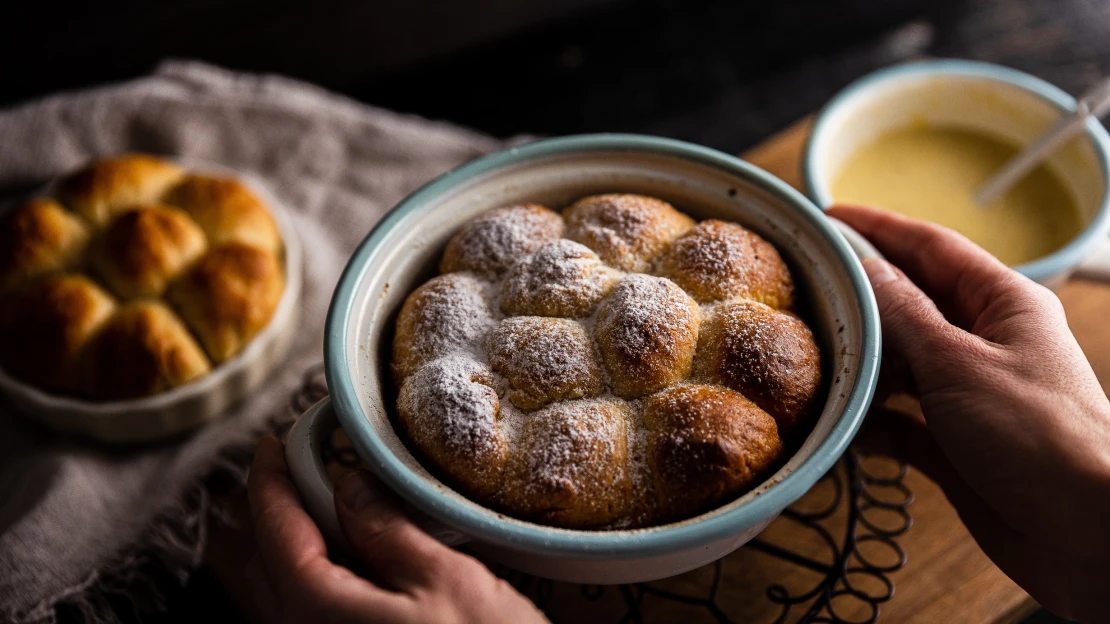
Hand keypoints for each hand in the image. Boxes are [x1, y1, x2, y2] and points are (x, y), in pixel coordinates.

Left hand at [246, 436, 548, 623]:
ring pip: (276, 595)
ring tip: (309, 513)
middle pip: (261, 564)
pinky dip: (306, 581)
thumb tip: (350, 485)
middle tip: (288, 469)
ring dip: (285, 547)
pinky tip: (339, 569)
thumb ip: (387, 530)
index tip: (270, 446)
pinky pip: (302, 617)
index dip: (270, 481)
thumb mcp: (444, 580)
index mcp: (317, 609)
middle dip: (268, 512)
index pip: (277, 530)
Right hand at [829, 205, 1109, 621]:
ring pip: (902, 363)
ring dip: (862, 363)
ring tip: (813, 354)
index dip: (878, 229)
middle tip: (806, 286)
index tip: (828, 220)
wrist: (1089, 533)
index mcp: (1003, 304)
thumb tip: (862, 265)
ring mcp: (971, 394)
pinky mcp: (956, 444)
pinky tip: (842, 424)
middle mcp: (987, 343)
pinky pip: (900, 421)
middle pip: (912, 304)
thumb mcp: (958, 363)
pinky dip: (871, 422)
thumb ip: (902, 313)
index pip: (932, 247)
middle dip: (861, 296)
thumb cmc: (1042, 437)